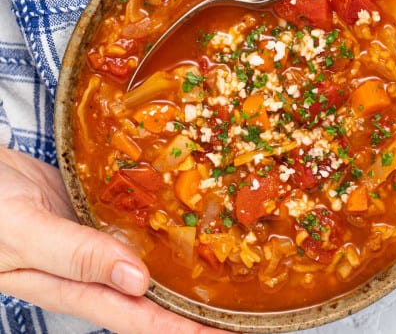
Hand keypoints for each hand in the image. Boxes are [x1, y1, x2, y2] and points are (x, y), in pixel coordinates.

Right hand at [0, 147, 222, 332]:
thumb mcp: (23, 233)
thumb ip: (74, 256)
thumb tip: (137, 281)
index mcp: (72, 284)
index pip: (137, 317)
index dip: (180, 329)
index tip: (223, 333)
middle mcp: (90, 266)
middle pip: (150, 293)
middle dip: (192, 304)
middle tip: (238, 304)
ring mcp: (95, 236)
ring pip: (145, 255)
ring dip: (180, 264)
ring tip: (222, 263)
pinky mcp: (96, 208)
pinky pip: (135, 220)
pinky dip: (160, 222)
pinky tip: (185, 214)